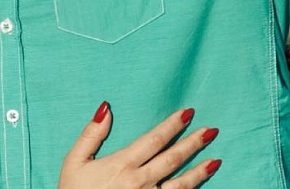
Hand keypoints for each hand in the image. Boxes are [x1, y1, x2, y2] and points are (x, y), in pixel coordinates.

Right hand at [58, 103, 221, 188]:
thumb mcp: (75, 161)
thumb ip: (91, 134)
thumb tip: (106, 108)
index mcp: (122, 164)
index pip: (154, 140)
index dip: (172, 125)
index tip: (187, 113)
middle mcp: (140, 181)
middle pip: (172, 159)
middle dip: (193, 143)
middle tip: (211, 130)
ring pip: (181, 184)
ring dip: (200, 171)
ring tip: (215, 160)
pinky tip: (201, 185)